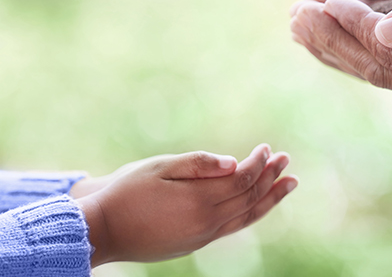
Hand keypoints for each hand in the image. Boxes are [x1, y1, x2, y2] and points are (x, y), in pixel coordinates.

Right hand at [77, 144, 297, 265]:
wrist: (102, 231)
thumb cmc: (126, 192)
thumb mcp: (159, 167)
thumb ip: (198, 164)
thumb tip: (233, 163)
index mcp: (199, 201)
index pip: (241, 180)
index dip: (257, 163)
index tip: (267, 148)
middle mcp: (206, 223)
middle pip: (249, 198)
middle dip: (270, 178)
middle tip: (287, 161)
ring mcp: (202, 237)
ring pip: (245, 217)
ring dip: (269, 199)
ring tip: (289, 184)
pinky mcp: (194, 244)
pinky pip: (231, 227)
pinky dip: (249, 212)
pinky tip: (255, 204)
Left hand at [291, 0, 391, 117]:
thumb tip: (380, 31)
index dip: (353, 27)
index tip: (318, 3)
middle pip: (381, 69)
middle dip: (334, 41)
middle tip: (295, 17)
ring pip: (384, 73)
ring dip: (340, 49)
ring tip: (301, 26)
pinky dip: (363, 53)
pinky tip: (334, 39)